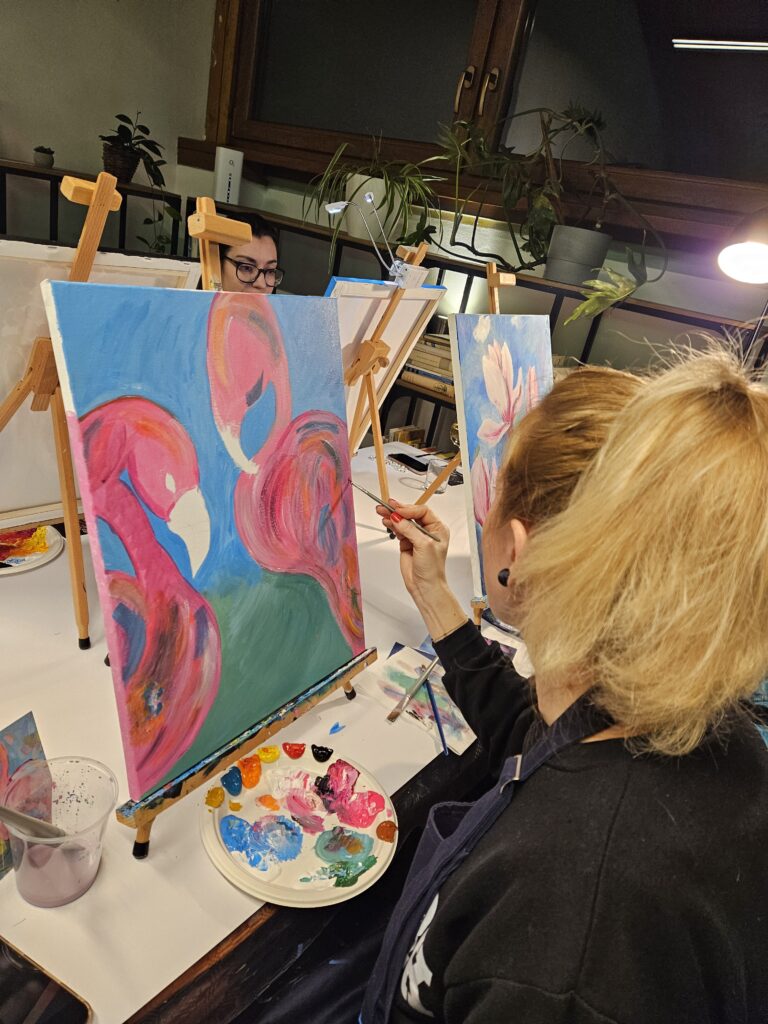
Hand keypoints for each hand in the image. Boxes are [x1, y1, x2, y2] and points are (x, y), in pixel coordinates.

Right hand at [376, 499, 466, 639]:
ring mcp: (416, 536)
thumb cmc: (432, 569)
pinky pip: (398, 529)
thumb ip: (409, 530)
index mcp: (437, 528)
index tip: (398, 510)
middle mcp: (427, 530)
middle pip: (411, 514)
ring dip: (392, 516)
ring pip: (403, 521)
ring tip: (381, 512)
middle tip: (386, 506)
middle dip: (398, 510)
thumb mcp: (423, 545)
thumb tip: (397, 518)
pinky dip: (391, 525)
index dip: (409, 509)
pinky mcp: (407, 542)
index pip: (422, 511)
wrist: (425, 585)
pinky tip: (386, 521)